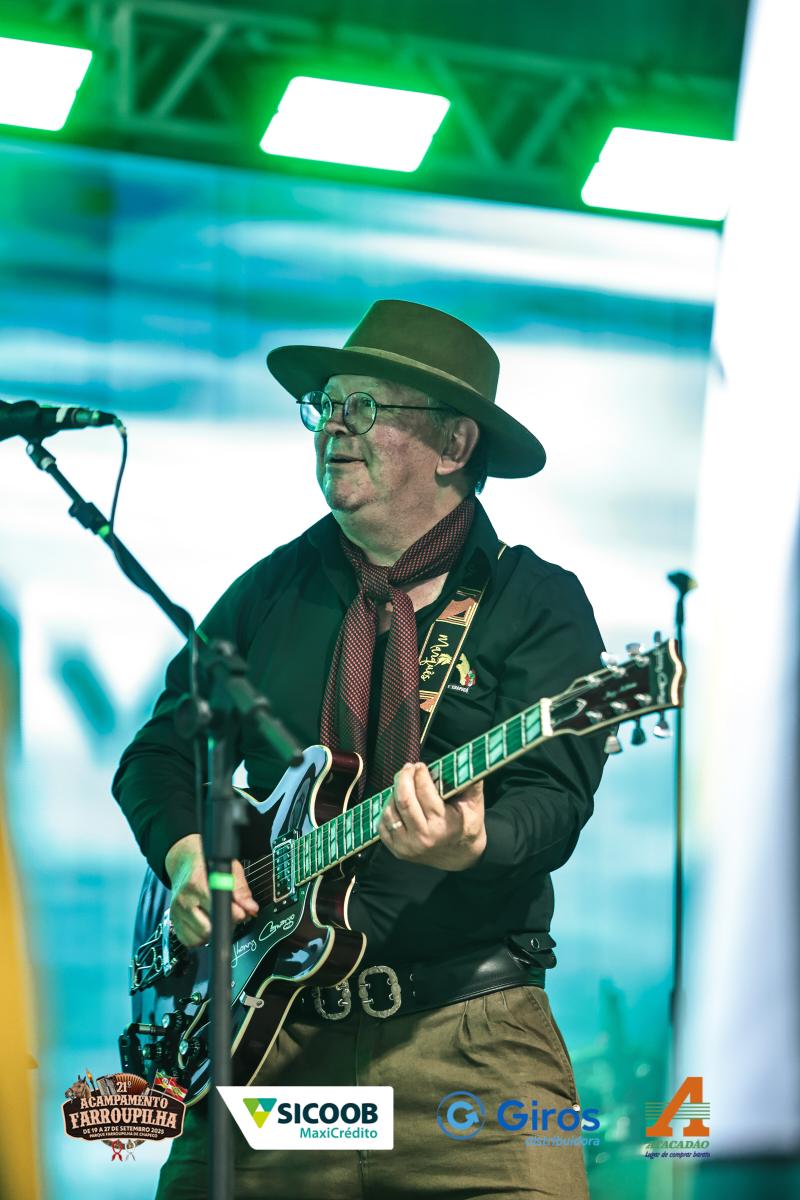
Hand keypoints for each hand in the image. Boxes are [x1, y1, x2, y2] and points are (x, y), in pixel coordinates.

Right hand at [164, 833, 258, 947]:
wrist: (184, 861)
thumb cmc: (207, 863)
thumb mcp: (228, 867)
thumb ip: (241, 888)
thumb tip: (251, 908)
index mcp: (197, 882)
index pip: (217, 907)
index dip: (234, 913)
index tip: (241, 912)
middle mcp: (184, 899)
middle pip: (209, 927)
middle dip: (226, 924)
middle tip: (232, 914)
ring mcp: (177, 912)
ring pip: (200, 937)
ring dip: (214, 932)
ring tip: (219, 917)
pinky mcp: (174, 921)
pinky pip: (190, 941)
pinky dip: (201, 937)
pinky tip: (207, 923)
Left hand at [379, 762, 486, 870]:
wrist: (461, 857)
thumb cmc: (467, 826)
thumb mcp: (475, 805)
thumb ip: (472, 782)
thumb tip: (468, 758)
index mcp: (442, 826)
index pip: (424, 793)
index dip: (420, 774)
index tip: (421, 765)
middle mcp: (422, 838)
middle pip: (403, 800)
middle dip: (403, 778)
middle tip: (408, 768)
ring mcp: (407, 846)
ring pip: (390, 810)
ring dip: (394, 792)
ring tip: (404, 784)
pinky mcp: (396, 850)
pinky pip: (382, 824)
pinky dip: (387, 809)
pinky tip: (397, 802)